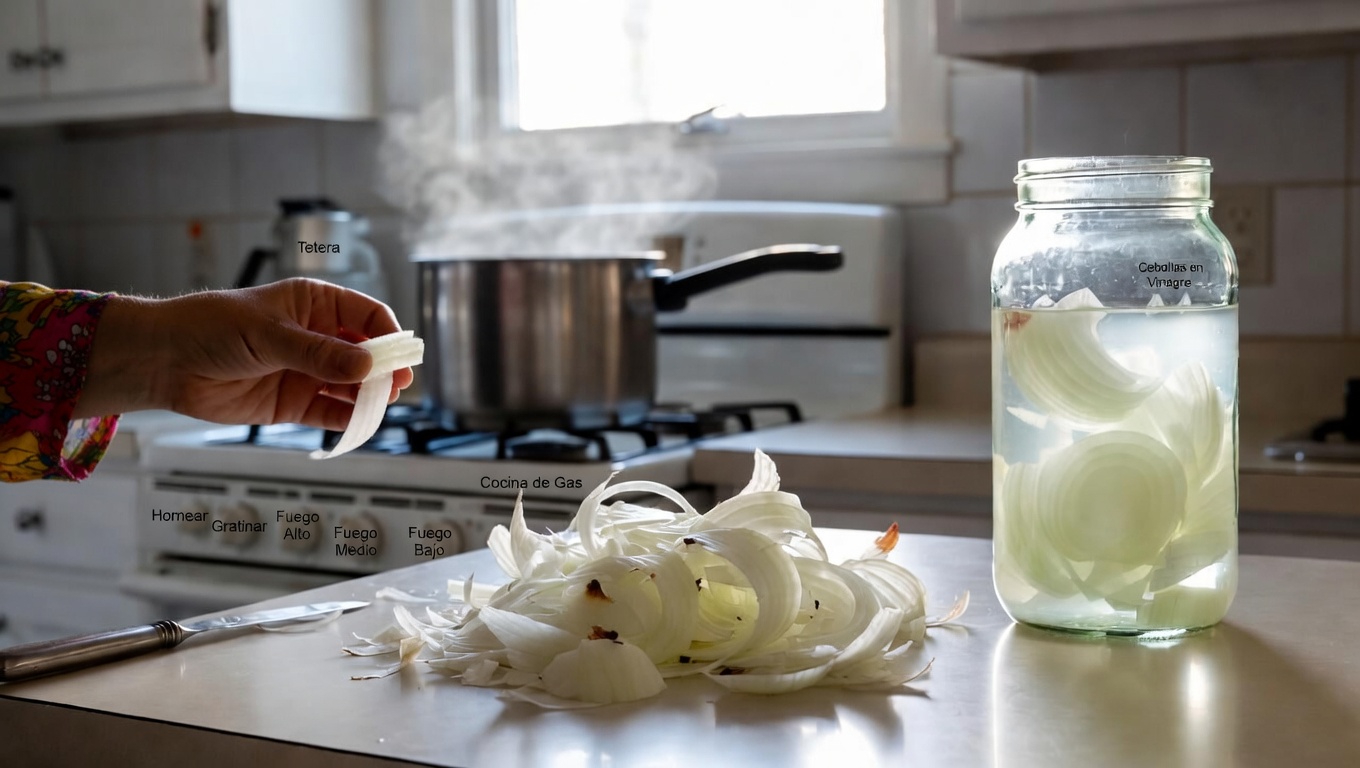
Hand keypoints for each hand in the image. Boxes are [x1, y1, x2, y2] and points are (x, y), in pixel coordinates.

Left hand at [75, 278, 415, 428]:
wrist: (165, 361)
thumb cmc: (211, 328)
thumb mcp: (269, 334)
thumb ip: (319, 354)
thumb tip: (367, 368)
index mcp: (315, 304)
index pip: (368, 314)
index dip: (389, 334)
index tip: (402, 355)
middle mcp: (317, 337)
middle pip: (367, 354)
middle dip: (385, 369)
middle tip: (398, 386)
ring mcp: (307, 371)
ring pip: (353, 386)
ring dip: (369, 397)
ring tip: (380, 406)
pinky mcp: (293, 404)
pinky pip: (330, 413)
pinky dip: (348, 420)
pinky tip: (359, 423)